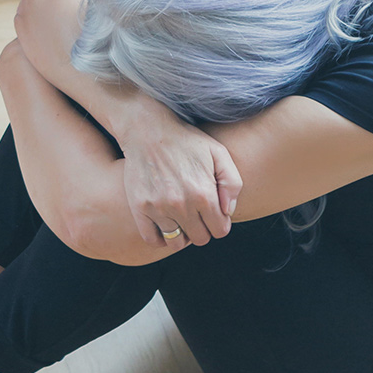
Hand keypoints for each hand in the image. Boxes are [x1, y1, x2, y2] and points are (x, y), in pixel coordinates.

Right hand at [120, 106, 242, 248]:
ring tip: (182, 220)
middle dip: (203, 229)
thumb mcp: (219, 153)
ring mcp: (158, 208)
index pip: (220, 231)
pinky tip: (166, 224)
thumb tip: (228, 212)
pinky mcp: (139, 208)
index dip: (220, 224)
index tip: (214, 214)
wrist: (148, 130)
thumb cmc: (187, 141)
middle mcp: (181, 205)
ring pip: (177, 243)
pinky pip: (152, 239)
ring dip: (183, 235)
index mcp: (203, 194)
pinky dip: (161, 237)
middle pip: (200, 239)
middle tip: (199, 215)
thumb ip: (232, 183)